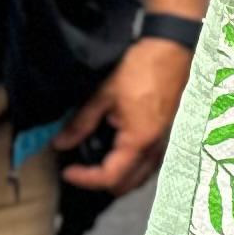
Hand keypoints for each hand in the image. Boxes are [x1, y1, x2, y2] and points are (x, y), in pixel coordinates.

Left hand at [59, 40, 190, 192]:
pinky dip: (131, 165)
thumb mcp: (104, 94)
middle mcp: (155, 148)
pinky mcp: (166, 134)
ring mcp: (164, 142)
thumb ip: (81, 123)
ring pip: (140, 176)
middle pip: (127, 185)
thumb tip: (62, 143)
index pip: (110, 177)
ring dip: (119, 176)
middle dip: (102, 183)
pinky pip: (149, 163)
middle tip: (80, 170)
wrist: (171, 49)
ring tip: (96, 162)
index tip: (67, 172)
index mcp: (139, 141)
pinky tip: (118, 150)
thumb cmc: (142, 68)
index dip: (85, 179)